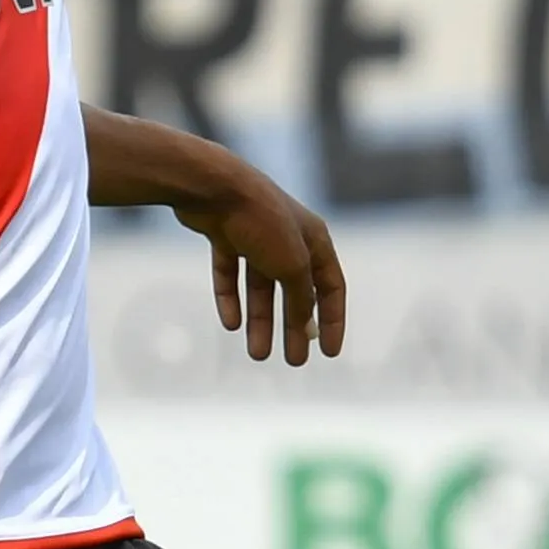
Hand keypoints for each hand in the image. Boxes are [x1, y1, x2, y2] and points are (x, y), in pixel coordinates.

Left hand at [175, 169, 346, 367]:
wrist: (214, 187)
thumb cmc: (263, 222)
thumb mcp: (292, 266)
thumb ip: (301, 297)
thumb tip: (305, 325)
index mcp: (315, 240)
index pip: (332, 286)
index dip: (333, 320)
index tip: (330, 353)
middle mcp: (288, 237)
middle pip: (294, 291)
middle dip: (294, 328)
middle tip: (294, 362)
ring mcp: (255, 235)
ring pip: (260, 287)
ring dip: (261, 321)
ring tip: (257, 355)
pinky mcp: (225, 234)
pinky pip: (230, 273)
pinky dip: (230, 298)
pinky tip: (231, 324)